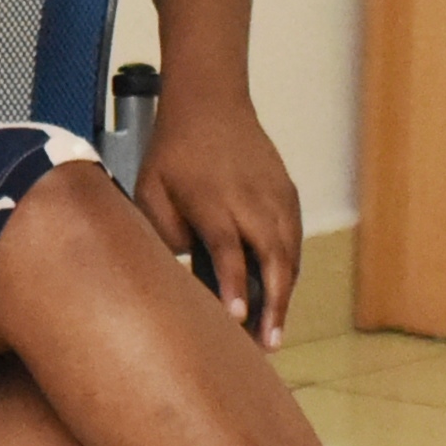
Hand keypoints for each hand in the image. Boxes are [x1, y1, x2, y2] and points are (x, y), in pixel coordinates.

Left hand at [134, 91, 303, 349]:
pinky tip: (279, 295)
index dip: (235, 287)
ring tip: (274, 332)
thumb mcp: (151, 188)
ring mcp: (275, 196)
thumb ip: (164, 231)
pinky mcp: (288, 194)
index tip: (238, 320)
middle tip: (268, 345)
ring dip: (285, 294)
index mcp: (212, 199)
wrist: (211, 101)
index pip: (229, 251)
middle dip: (273, 305)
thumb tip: (184, 271)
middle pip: (271, 258)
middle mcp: (250, 199)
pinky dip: (289, 270)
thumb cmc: (173, 150)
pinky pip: (294, 240)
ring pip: (289, 254)